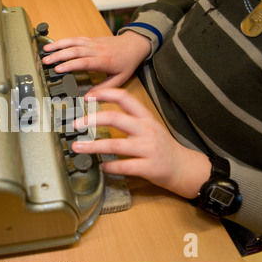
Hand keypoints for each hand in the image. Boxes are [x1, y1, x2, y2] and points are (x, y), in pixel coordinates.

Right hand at [42, 31, 150, 89]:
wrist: (135, 45)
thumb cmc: (127, 62)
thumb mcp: (120, 79)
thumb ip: (104, 89)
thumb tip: (88, 97)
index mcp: (104, 60)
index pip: (84, 62)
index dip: (70, 65)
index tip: (58, 69)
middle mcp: (97, 49)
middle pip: (75, 50)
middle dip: (59, 55)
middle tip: (46, 61)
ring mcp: (93, 43)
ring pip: (73, 42)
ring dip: (58, 45)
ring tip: (45, 50)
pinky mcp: (91, 39)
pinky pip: (76, 38)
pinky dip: (64, 40)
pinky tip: (55, 44)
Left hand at [71, 88, 210, 198]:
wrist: (185, 168)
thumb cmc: (162, 147)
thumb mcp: (149, 127)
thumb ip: (129, 120)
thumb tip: (99, 116)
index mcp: (145, 117)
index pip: (124, 97)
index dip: (105, 94)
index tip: (87, 96)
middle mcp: (146, 130)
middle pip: (115, 118)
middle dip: (91, 119)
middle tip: (76, 124)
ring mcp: (148, 148)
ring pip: (115, 144)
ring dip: (93, 146)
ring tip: (78, 147)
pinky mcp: (149, 167)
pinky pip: (124, 166)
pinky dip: (109, 166)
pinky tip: (102, 166)